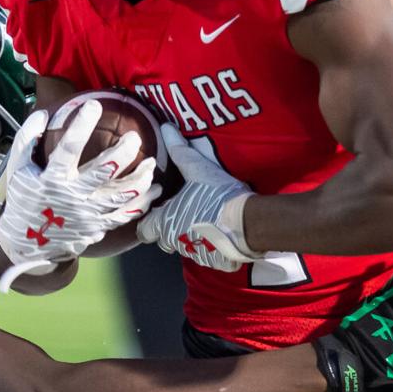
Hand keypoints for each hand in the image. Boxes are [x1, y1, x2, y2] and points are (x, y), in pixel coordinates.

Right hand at [0, 101, 158, 289]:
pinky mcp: (97, 227)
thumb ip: (26, 139)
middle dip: (122, 152)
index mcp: (51, 179)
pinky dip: (141, 204)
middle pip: (102, 172)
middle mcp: (72, 197)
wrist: (27, 243)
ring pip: (120, 196)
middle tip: (135, 137)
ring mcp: (87, 215)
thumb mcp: (17, 169)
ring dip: (140, 179)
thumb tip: (43, 113)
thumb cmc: (24, 199)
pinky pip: (124, 216)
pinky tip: (153, 190)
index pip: (68, 149)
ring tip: (152, 164)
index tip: (93, 105)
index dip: (81, 126)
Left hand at [136, 124, 259, 270]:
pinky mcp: (214, 262)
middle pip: (164, 239)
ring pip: (185, 246)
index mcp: (165, 222)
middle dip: (169, 228)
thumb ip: (179, 151)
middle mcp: (175, 241)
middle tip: (183, 211)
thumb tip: (166, 128)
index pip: (143, 231)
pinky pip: (206, 254)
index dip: (148, 221)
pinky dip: (210, 245)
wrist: (249, 222)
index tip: (158, 211)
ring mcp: (195, 254)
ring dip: (190, 236)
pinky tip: (220, 231)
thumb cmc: (217, 195)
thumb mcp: (197, 168)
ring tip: (204, 219)